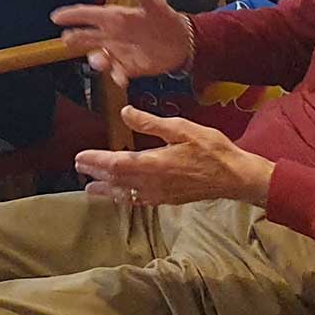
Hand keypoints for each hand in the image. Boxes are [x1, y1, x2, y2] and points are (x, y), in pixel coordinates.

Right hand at [52, 0, 192, 82]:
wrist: (182, 43)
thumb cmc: (166, 20)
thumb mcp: (157, 7)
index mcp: (116, 18)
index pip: (89, 14)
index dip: (72, 15)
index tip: (56, 16)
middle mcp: (113, 35)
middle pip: (86, 37)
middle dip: (75, 38)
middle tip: (66, 40)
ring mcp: (119, 52)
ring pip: (98, 57)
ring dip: (97, 60)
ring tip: (101, 62)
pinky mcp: (128, 67)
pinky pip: (116, 73)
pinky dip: (117, 77)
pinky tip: (121, 79)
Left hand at [73, 108, 274, 206]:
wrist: (235, 177)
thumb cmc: (212, 150)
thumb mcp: (182, 128)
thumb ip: (151, 123)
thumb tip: (125, 113)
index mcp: (154, 163)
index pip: (116, 164)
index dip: (95, 161)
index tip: (80, 157)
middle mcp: (152, 182)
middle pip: (116, 180)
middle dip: (96, 174)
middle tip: (79, 168)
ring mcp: (160, 194)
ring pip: (126, 194)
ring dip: (106, 190)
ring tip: (90, 189)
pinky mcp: (168, 200)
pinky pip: (139, 201)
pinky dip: (125, 198)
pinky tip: (122, 197)